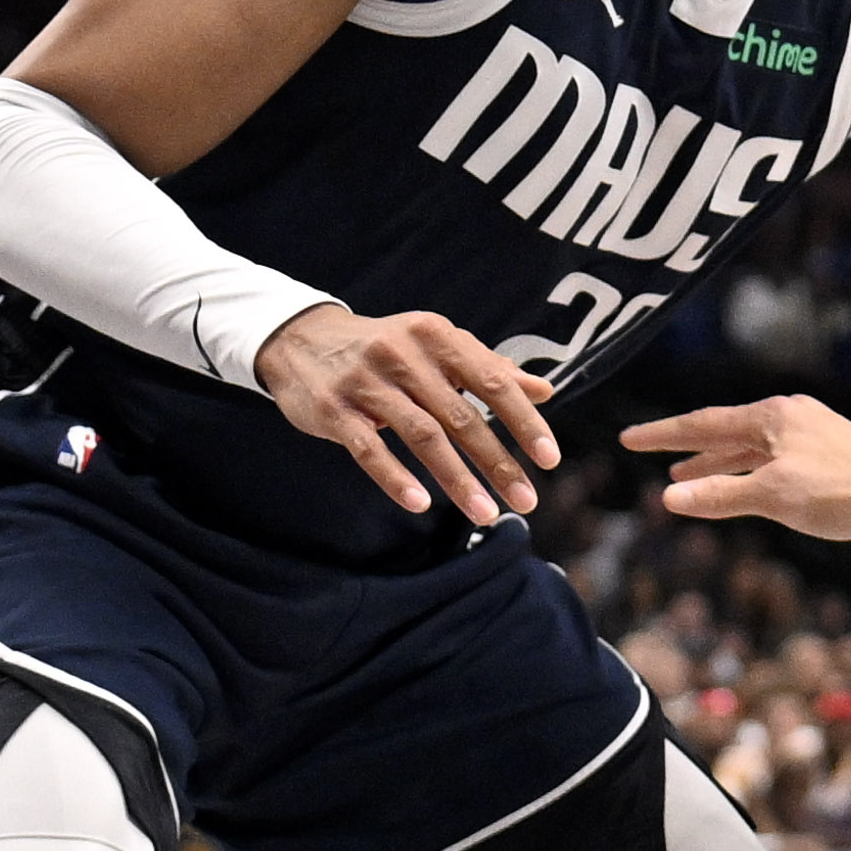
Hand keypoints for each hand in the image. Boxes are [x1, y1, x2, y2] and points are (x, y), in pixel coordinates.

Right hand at [260, 303, 555, 526]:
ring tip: (485, 513)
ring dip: (457, 479)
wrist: (302, 339)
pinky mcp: (334, 410)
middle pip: (461, 415)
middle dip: (497, 462)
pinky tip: (421, 505)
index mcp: (437, 337)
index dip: (523, 421)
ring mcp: (366, 382)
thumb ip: (487, 368)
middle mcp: (404, 355)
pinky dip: (396, 478)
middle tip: (526, 500)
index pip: (492, 381)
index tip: (548, 458)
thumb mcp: (435, 346)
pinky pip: (369, 449)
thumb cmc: (384, 348)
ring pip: (422, 436)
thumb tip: (543, 391)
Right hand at [625, 396, 850, 538]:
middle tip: (649, 454)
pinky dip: (747, 471)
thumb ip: (719, 496)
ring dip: (716, 462)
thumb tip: (670, 497)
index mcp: (772, 416)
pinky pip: (771, 457)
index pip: (703, 424)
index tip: (629, 439)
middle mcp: (790, 415)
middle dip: (686, 447)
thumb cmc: (843, 495)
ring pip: (749, 446)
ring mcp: (809, 431)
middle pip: (724, 430)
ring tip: (686, 478)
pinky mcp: (826, 450)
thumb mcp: (772, 498)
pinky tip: (743, 486)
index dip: (662, 435)